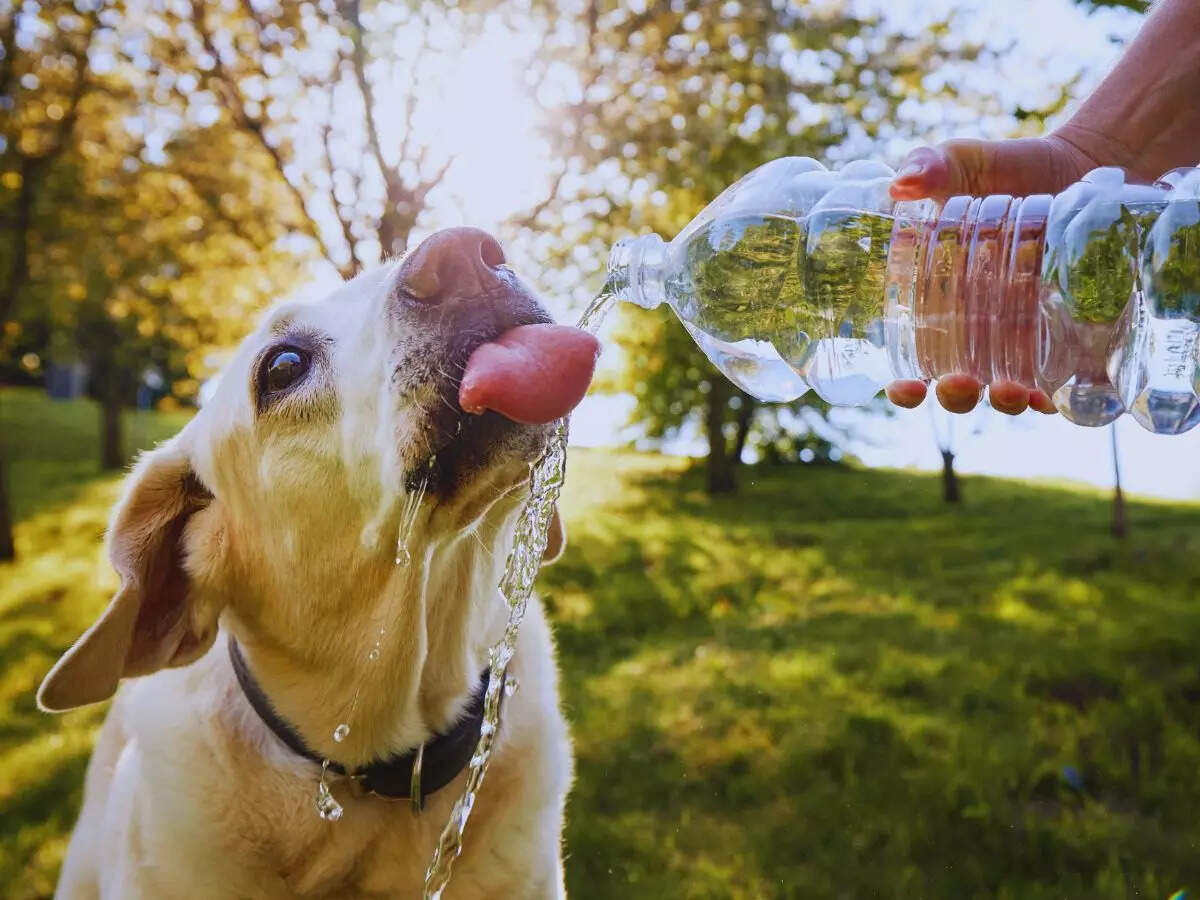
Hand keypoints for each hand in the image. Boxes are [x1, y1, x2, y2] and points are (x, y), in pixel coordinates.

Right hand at [883, 134, 1103, 415]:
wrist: (1081, 165)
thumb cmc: (1007, 169)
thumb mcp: (963, 163)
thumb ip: (930, 167)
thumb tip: (903, 184)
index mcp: (935, 304)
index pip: (910, 360)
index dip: (903, 386)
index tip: (903, 388)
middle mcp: (975, 332)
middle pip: (957, 387)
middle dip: (956, 396)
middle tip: (959, 383)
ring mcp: (1022, 339)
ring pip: (1007, 392)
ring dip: (1004, 402)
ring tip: (1010, 393)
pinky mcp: (1068, 335)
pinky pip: (1059, 381)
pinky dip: (1054, 397)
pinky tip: (1050, 397)